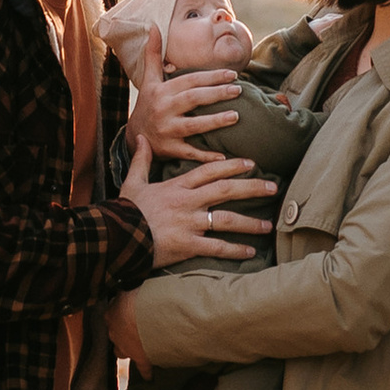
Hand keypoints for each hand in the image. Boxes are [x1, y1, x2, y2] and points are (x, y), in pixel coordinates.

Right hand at [121, 138, 275, 269]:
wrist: (116, 237)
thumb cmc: (125, 210)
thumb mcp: (132, 182)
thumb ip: (140, 160)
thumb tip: (140, 138)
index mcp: (177, 186)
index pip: (210, 170)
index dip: (232, 165)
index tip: (250, 163)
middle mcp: (188, 202)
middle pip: (226, 190)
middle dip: (252, 187)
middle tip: (273, 187)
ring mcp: (189, 224)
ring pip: (227, 220)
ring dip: (250, 222)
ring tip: (268, 225)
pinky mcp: (188, 245)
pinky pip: (216, 247)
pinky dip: (235, 250)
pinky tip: (250, 252)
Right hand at [130, 51, 242, 159]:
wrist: (133, 137)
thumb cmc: (148, 104)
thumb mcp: (148, 80)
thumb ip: (153, 54)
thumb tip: (154, 26)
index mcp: (162, 91)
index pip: (189, 80)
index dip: (211, 76)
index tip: (232, 74)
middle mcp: (163, 109)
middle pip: (193, 99)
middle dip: (217, 94)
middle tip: (239, 90)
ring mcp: (166, 130)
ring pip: (193, 126)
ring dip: (215, 121)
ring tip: (236, 116)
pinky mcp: (168, 150)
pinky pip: (190, 152)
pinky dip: (206, 155)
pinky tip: (224, 155)